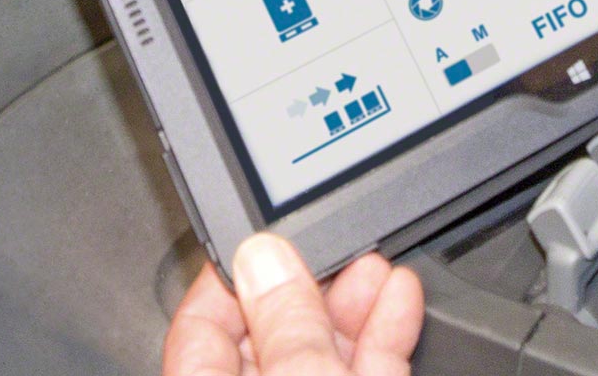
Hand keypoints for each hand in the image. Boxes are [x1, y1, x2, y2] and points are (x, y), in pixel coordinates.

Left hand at [163, 234, 422, 375]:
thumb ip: (287, 332)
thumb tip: (267, 262)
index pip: (200, 333)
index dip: (231, 276)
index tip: (263, 236)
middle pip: (269, 337)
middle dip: (307, 280)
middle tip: (331, 240)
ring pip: (323, 353)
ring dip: (352, 302)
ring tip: (372, 260)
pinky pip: (366, 374)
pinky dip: (384, 338)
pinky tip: (398, 298)